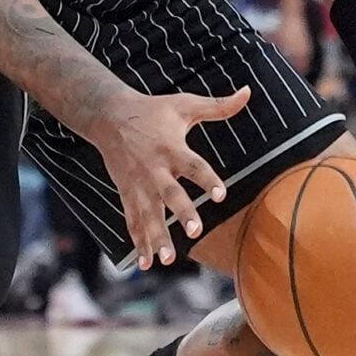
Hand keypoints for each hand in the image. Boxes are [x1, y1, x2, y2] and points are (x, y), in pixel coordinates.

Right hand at [86, 86, 251, 267]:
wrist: (108, 116)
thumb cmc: (153, 111)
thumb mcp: (184, 104)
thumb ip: (218, 106)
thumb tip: (248, 91)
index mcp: (171, 148)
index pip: (192, 165)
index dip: (207, 179)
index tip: (220, 194)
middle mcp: (154, 169)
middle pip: (169, 194)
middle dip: (181, 213)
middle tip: (194, 232)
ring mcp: (138, 184)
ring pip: (148, 214)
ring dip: (157, 237)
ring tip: (168, 260)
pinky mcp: (127, 193)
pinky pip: (132, 221)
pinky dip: (138, 242)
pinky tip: (146, 264)